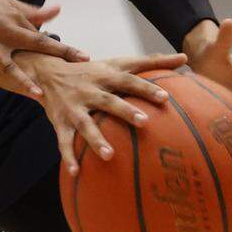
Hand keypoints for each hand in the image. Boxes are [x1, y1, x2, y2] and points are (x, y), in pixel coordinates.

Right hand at [0, 0, 88, 114]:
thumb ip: (32, 11)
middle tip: (71, 71)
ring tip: (37, 94)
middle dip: (53, 56)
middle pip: (32, 45)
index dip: (63, 47)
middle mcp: (1, 31)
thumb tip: (58, 10)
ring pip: (6, 65)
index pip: (42, 35)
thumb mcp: (5, 3)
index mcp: (13, 18)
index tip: (84, 57)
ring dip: (22, 80)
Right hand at [21, 52, 188, 174]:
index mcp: (106, 76)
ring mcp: (74, 106)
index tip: (165, 98)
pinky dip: (68, 156)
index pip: (129, 80)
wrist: (47, 71)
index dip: (146, 88)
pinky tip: (76, 173)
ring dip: (96, 139)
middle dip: (125, 111)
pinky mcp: (60, 121)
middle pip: (108, 100)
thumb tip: (184, 58)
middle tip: (144, 122)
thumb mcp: (117, 63)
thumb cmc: (92, 71)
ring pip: (85, 123)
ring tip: (109, 156)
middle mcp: (90, 90)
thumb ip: (151, 62)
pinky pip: (64, 140)